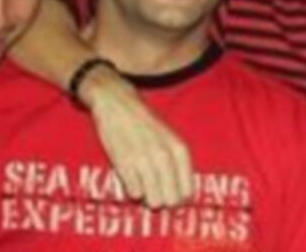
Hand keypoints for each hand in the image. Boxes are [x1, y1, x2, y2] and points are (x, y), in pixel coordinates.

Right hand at [79, 64, 193, 207]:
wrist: (117, 104)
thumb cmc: (146, 122)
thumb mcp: (170, 137)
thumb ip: (176, 161)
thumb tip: (181, 192)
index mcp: (178, 148)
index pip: (187, 189)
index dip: (182, 199)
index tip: (177, 200)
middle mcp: (164, 156)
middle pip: (171, 198)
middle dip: (166, 202)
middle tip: (160, 197)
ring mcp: (144, 160)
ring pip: (153, 199)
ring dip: (150, 199)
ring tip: (147, 191)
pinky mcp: (124, 164)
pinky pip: (134, 192)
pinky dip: (135, 191)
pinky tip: (134, 183)